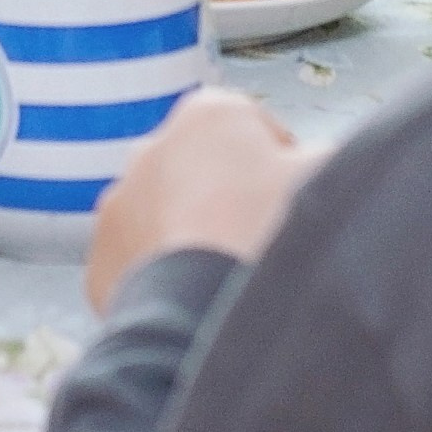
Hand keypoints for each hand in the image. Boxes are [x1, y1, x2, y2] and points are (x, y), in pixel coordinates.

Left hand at [87, 87, 325, 309]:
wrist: (210, 317)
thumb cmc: (274, 239)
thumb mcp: (330, 178)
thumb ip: (325, 161)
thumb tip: (322, 168)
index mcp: (210, 114)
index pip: (255, 130)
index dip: (285, 168)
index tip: (300, 201)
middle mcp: (152, 148)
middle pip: (206, 173)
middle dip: (232, 202)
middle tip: (265, 247)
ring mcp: (120, 206)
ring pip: (167, 220)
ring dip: (192, 242)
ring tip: (229, 285)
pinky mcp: (101, 263)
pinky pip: (140, 268)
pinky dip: (164, 285)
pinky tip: (196, 310)